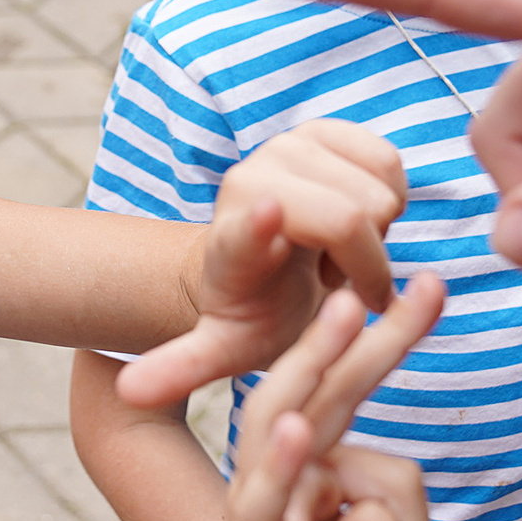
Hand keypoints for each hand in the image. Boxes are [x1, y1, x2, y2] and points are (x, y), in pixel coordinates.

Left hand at [119, 119, 406, 406]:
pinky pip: (391, 164)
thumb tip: (130, 391)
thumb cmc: (254, 314)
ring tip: (334, 253)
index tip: (272, 215)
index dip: (260, 224)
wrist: (263, 268)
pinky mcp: (322, 128)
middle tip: (331, 282)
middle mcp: (251, 182)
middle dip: (365, 264)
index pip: (244, 234)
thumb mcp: (222, 351)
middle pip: (352, 221)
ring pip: (380, 195)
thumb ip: (183, 367)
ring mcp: (286, 146)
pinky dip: (389, 199)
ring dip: (374, 236)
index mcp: (230, 245)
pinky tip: (353, 223)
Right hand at [201, 277, 447, 520]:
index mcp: (319, 460)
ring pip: (285, 419)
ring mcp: (262, 505)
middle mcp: (285, 468)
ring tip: (347, 312)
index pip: (360, 392)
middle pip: (326, 384)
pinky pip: (262, 498)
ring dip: (315, 362)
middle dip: (378, 332)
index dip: (395, 338)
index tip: (434, 284)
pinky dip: (283, 463)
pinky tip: (301, 430)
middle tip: (427, 282)